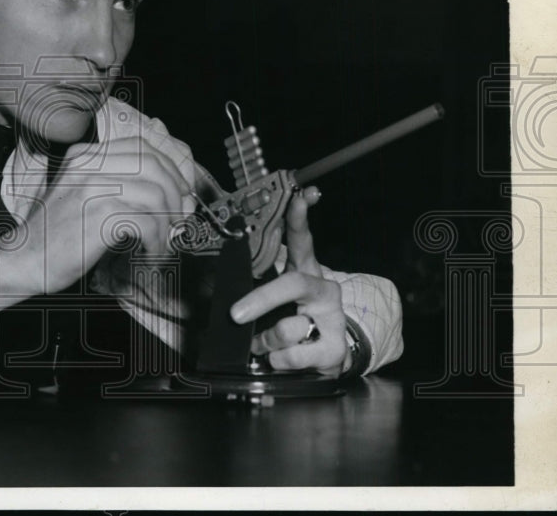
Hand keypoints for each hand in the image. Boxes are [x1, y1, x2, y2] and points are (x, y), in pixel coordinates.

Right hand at [14, 136, 195, 296]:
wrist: (22, 259)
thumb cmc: (55, 234)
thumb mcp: (79, 194)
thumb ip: (115, 184)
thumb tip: (166, 192)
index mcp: (85, 157)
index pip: (141, 147)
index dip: (169, 168)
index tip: (178, 191)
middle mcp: (88, 166)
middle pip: (153, 166)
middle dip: (175, 194)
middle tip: (178, 218)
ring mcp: (92, 189)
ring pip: (155, 194)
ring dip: (168, 222)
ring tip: (163, 241)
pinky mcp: (98, 217)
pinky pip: (146, 222)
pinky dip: (157, 241)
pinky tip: (151, 253)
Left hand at [229, 186, 350, 375]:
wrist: (323, 359)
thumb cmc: (292, 323)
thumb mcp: (274, 302)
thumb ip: (255, 289)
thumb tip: (221, 286)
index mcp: (305, 272)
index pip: (302, 241)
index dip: (299, 218)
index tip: (299, 195)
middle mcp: (322, 289)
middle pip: (293, 284)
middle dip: (262, 300)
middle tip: (236, 314)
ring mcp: (332, 317)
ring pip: (288, 327)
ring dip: (266, 341)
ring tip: (266, 345)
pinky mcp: (335, 347)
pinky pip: (293, 354)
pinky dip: (278, 360)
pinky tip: (282, 359)